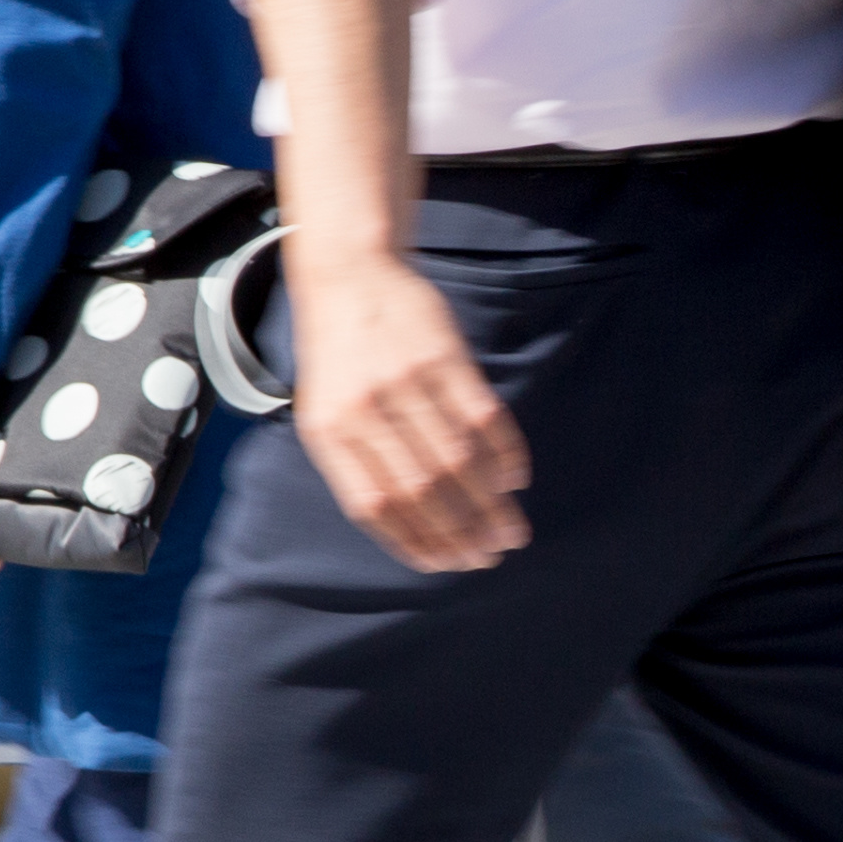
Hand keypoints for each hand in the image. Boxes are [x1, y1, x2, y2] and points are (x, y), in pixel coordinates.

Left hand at [288, 235, 529, 570]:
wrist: (348, 276)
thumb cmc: (341, 358)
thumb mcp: (327, 412)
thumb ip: (359, 464)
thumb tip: (414, 530)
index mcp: (329, 433)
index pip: (376, 506)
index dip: (417, 543)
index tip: (449, 565)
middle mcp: (365, 409)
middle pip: (423, 489)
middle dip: (463, 532)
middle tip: (493, 555)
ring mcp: (406, 381)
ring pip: (458, 459)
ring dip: (491, 504)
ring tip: (512, 531)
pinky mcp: (443, 355)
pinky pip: (483, 417)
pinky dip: (504, 454)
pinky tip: (515, 479)